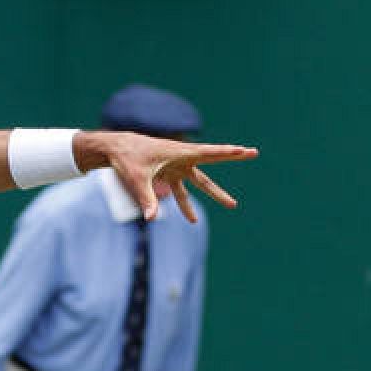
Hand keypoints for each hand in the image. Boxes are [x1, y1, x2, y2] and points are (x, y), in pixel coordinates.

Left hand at [82, 131, 258, 221]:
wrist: (116, 149)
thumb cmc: (127, 160)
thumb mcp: (137, 179)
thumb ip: (147, 199)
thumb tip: (152, 219)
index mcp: (179, 153)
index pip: (209, 152)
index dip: (227, 152)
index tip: (244, 150)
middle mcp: (182, 158)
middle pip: (212, 160)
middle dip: (232, 157)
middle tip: (254, 153)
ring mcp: (176, 167)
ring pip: (200, 181)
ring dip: (214, 193)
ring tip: (232, 204)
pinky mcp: (168, 174)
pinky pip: (181, 191)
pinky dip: (185, 204)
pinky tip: (191, 220)